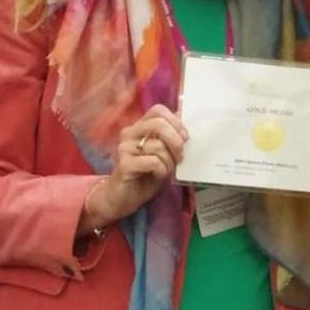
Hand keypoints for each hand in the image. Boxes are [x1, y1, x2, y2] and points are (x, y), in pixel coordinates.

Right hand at [83, 104, 188, 231]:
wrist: (123, 199)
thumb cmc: (145, 175)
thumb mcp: (163, 155)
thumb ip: (170, 140)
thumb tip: (186, 129)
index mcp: (139, 127)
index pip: (158, 110)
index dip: (175, 122)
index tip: (185, 137)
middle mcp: (129, 133)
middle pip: (158, 123)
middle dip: (176, 140)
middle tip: (180, 156)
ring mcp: (124, 148)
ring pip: (158, 146)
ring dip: (169, 161)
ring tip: (166, 170)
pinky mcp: (124, 164)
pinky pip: (153, 161)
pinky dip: (162, 170)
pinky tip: (158, 175)